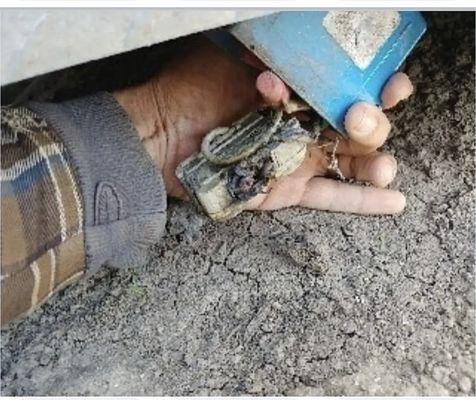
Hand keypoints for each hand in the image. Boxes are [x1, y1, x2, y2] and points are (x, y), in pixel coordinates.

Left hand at [114, 37, 411, 214]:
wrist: (161, 136)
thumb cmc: (192, 89)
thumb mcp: (231, 56)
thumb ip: (271, 54)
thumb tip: (299, 50)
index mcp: (299, 89)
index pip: (349, 85)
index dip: (377, 84)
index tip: (391, 84)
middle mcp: (306, 121)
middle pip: (359, 124)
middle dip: (372, 121)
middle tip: (357, 118)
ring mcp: (300, 157)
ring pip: (353, 161)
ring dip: (376, 162)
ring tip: (382, 167)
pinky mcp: (289, 189)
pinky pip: (331, 196)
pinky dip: (362, 200)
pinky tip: (395, 201)